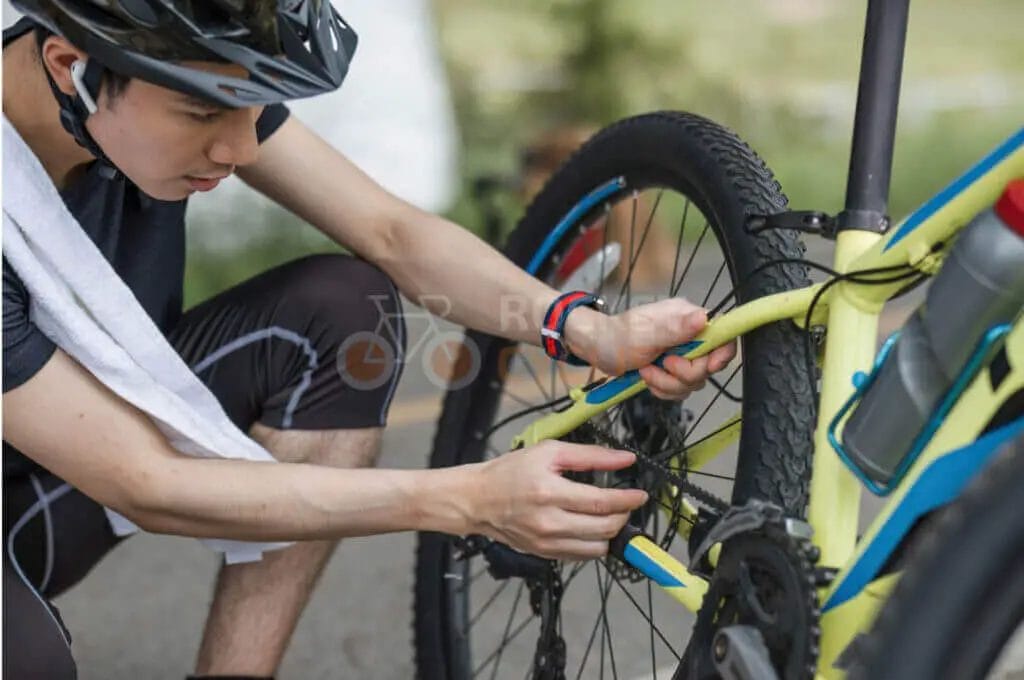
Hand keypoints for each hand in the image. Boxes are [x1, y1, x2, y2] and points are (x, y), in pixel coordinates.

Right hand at [469, 441, 648, 560]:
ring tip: (608, 515)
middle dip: (623, 515)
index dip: (627, 500)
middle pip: (604, 528)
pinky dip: (594, 543)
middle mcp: (549, 522)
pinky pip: (582, 556)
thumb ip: (590, 455)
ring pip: (597, 547)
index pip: (601, 502)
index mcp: (549, 492)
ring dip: (611, 532)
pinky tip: (591, 527)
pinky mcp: (544, 554)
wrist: (477, 499)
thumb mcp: (549, 452)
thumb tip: (624, 459)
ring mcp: (546, 542)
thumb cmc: (510, 472)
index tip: (640, 495)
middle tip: (625, 503)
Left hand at [565, 297, 736, 400]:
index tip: (708, 366)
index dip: (721, 354)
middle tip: (662, 365)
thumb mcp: (645, 333)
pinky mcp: (671, 371)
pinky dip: (663, 389)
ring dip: (669, 384)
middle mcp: (689, 335)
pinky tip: (647, 379)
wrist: (596, 348)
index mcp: (687, 318)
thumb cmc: (617, 336)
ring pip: (694, 381)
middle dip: (684, 374)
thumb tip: (704, 317)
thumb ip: (675, 329)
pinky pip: (680, 389)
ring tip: (647, 372)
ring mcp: (681, 354)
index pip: (722, 334)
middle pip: (709, 365)